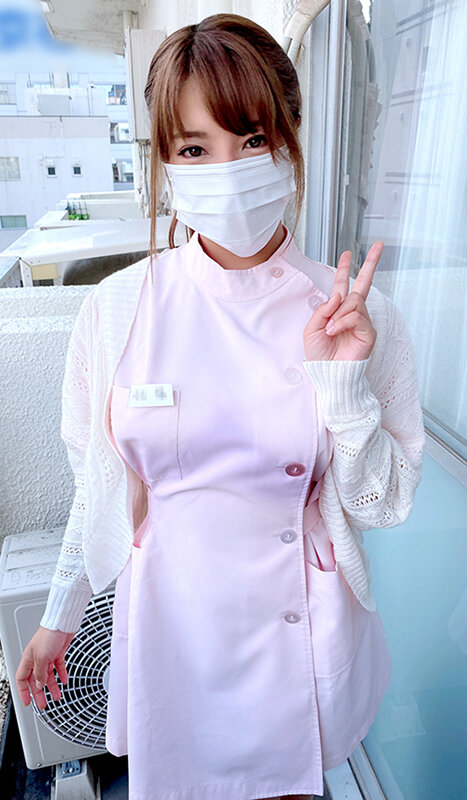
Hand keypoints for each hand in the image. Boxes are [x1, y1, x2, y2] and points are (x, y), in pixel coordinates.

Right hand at [15, 626, 75, 708]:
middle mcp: (37, 658)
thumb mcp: (42, 657)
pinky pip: (58, 667)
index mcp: (28, 659)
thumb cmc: (49, 635)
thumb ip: (40, 673)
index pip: (22, 679)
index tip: (27, 702)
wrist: (63, 623)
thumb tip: (39, 684)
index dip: (23, 691)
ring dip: (52, 686)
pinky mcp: (58, 652)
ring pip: (48, 675)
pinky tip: (64, 681)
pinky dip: (61, 675)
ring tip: (57, 696)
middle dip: (39, 693)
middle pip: (36, 680)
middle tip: (43, 704)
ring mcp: (48, 655)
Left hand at [303, 242, 383, 360]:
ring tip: (330, 330)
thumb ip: (323, 309)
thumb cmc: (319, 355)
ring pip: (354, 301)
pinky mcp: (368, 332)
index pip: (343, 286)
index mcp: (338, 311)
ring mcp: (362, 322)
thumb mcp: (312, 328)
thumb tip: (339, 295)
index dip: (344, 269)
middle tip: (379, 245)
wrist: (327, 374)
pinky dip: (342, 322)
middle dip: (371, 263)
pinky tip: (335, 331)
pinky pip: (356, 316)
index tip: (347, 254)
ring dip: (338, 314)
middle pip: (363, 284)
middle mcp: (353, 313)